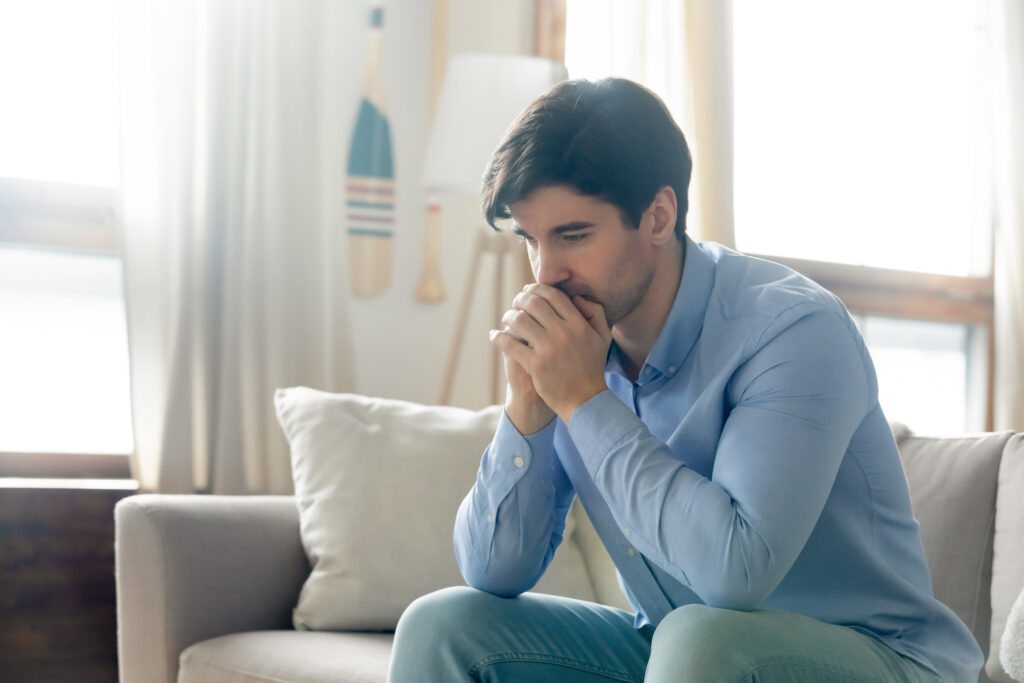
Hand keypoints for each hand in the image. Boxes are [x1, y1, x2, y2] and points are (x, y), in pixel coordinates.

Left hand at [489, 284, 611, 423]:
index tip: (528, 291)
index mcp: (579, 324)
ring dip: (508, 316)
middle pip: (534, 303)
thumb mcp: (603, 337)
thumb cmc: (592, 367)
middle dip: (520, 299)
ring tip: (505, 319)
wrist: (585, 400)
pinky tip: (494, 336)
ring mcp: (549, 349)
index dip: (537, 289)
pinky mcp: (536, 365)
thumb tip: (576, 297)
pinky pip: (510, 344)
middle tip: (515, 303)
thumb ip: (595, 312)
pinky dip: (499, 338)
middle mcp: (564, 333)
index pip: (553, 296)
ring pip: (519, 321)